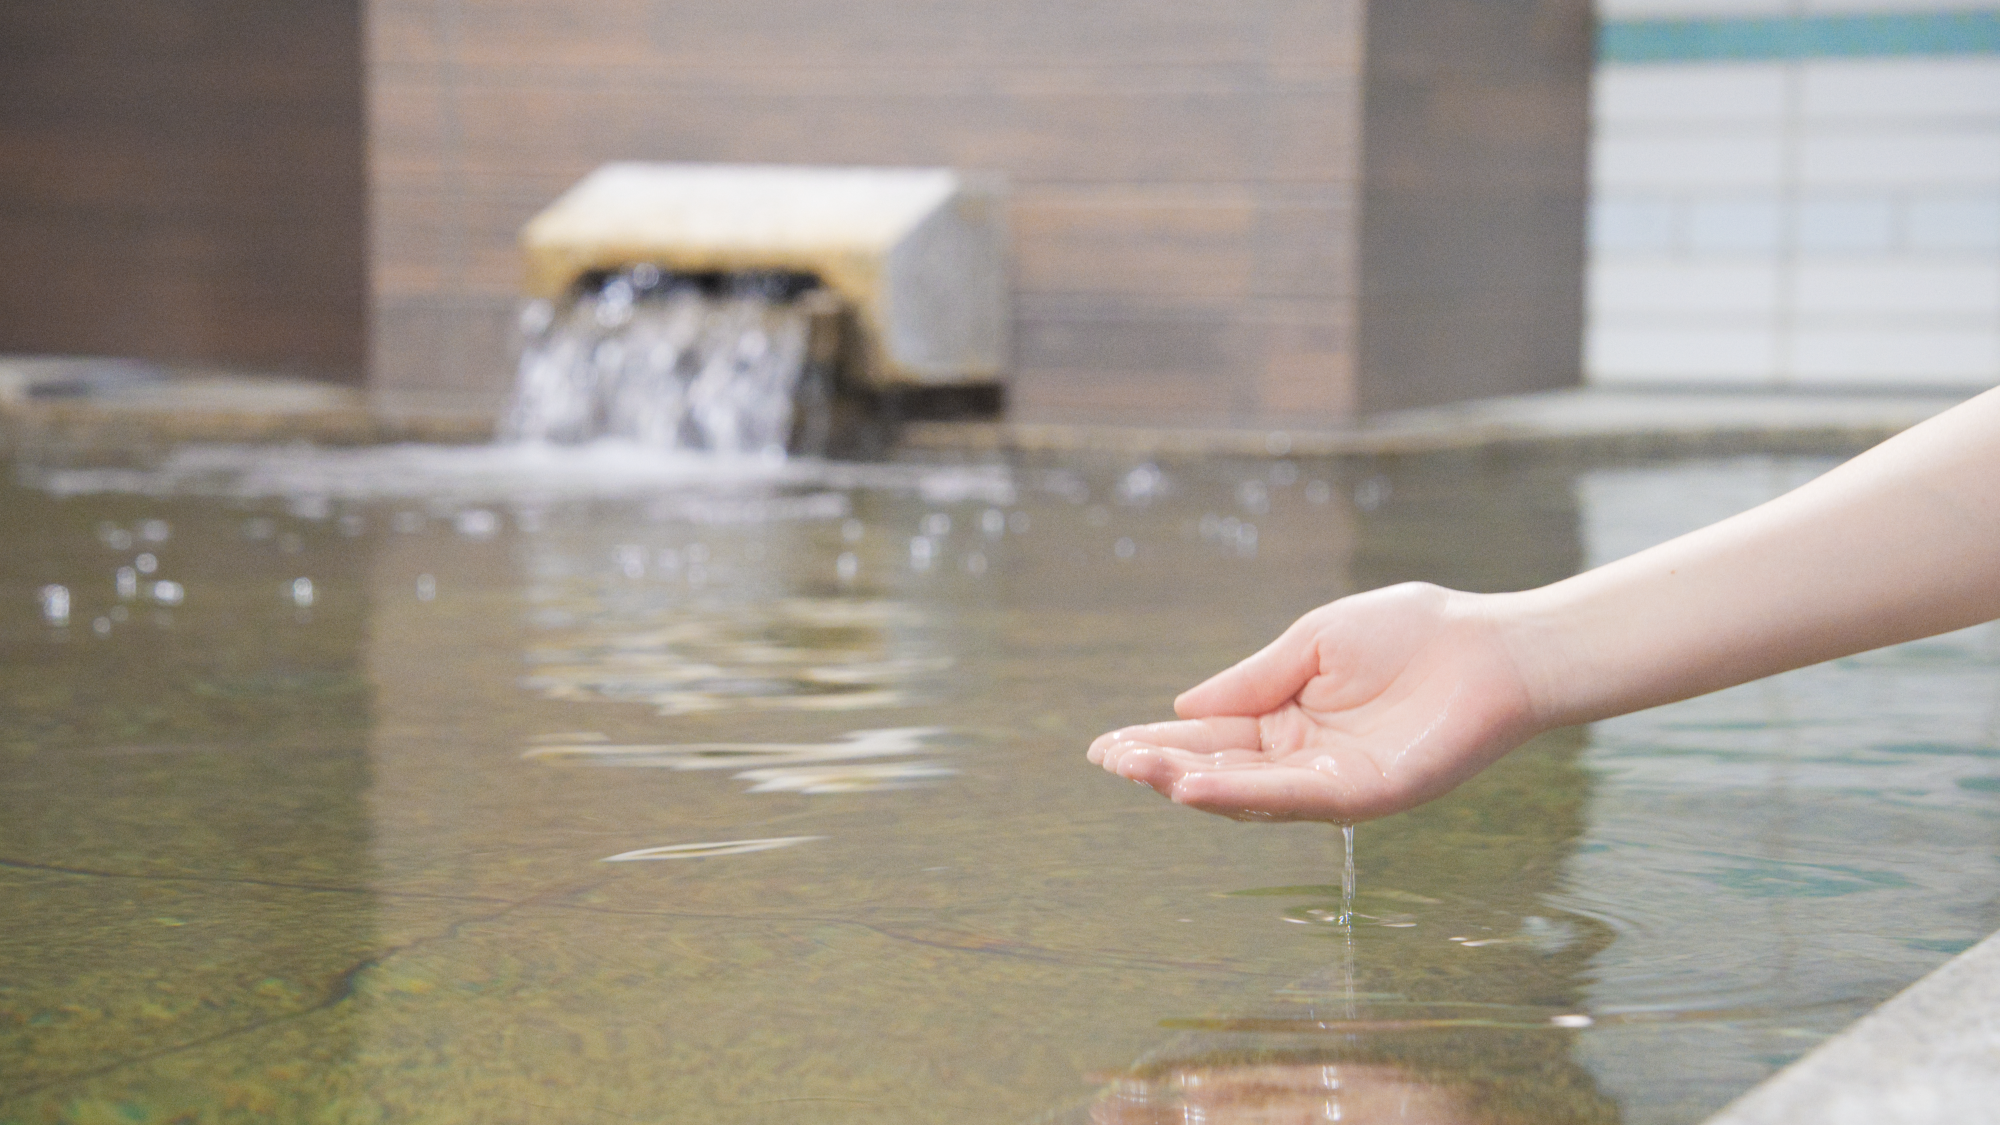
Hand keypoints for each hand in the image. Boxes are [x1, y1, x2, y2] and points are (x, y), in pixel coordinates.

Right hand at [1087, 583, 1542, 822]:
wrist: (1491, 647)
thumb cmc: (1413, 634)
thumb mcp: (1313, 642)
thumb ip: (1253, 679)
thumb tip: (1183, 708)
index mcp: (1289, 718)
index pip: (1213, 735)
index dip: (1160, 740)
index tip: (1106, 744)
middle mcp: (1305, 759)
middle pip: (1221, 769)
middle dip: (1162, 766)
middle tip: (1108, 760)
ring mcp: (1334, 783)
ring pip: (1249, 792)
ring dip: (1192, 785)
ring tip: (1141, 772)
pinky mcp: (1367, 797)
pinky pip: (1296, 800)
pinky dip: (1245, 795)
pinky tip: (1199, 787)